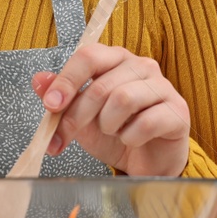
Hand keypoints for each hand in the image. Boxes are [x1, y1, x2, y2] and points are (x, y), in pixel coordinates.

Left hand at [31, 44, 189, 176]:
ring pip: (122, 100)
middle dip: (77, 117)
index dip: (66, 80)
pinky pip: (145, 123)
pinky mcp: (177, 110)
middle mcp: (141, 66)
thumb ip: (62, 97)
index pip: (88, 56)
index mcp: (115, 59)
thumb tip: (39, 80)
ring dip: (108, 125)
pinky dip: (130, 138)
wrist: (147, 161)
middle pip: (101, 85)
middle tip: (65, 138)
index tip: (51, 105)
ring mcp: (162, 87)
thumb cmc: (116, 132)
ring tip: (111, 132)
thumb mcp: (81, 116)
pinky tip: (132, 140)